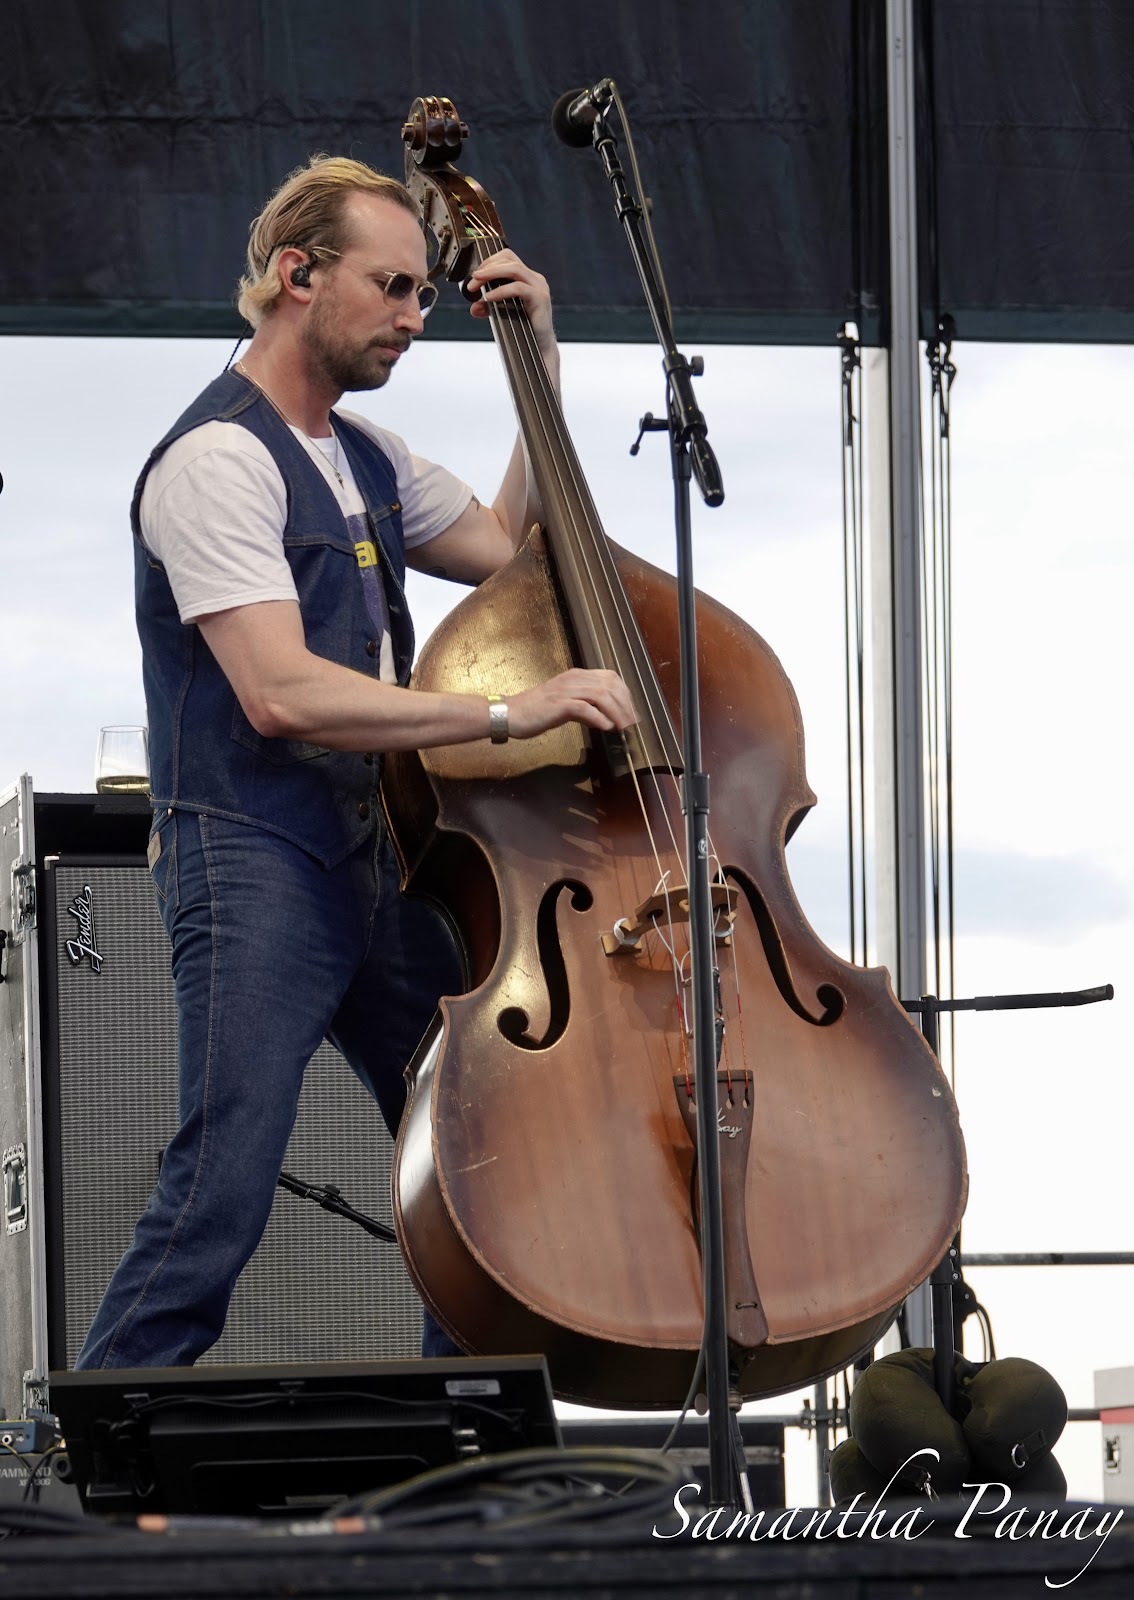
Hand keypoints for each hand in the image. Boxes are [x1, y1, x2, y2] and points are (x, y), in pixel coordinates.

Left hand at [466, 250, 555, 361]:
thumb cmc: (525, 330)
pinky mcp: (540, 298)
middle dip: (487, 268)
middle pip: (509, 260)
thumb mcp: (502, 314)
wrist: (540, 349)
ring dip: (491, 274)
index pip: (508, 258)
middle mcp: (535, 279)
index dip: (489, 262)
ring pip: (514, 269)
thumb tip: (473, 308)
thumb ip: (488, 308)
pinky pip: (518, 288)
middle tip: (472, 281)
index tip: (475, 275)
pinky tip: (489, 297)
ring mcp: (539, 287)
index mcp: (527, 278)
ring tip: (477, 284)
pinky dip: (501, 291)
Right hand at [503, 669, 637, 740]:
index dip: (625, 694)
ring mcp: (566, 690)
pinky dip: (599, 718)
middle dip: (625, 704)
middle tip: (632, 722)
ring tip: (623, 727)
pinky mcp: (559, 704)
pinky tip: (606, 727)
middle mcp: (574, 679)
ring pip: (601, 695)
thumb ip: (585, 706)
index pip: (610, 678)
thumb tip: (604, 717)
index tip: (631, 711)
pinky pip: (585, 708)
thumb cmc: (536, 711)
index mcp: (577, 676)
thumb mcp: (565, 705)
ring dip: (616, 712)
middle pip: (610, 685)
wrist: (510, 713)